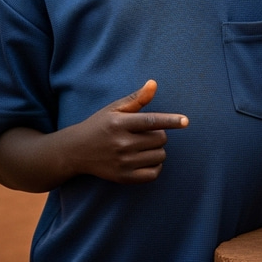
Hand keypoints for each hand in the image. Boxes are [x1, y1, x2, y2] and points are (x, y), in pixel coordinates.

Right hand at [70, 80, 187, 183]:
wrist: (76, 151)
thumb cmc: (100, 125)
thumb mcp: (115, 108)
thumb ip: (137, 98)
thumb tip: (153, 83)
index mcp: (120, 124)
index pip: (152, 121)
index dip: (171, 121)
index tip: (185, 121)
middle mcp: (122, 144)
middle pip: (160, 138)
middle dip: (159, 134)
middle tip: (146, 132)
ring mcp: (123, 163)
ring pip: (160, 155)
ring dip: (158, 149)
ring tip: (145, 145)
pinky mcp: (123, 178)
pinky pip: (153, 174)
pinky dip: (156, 166)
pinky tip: (148, 159)